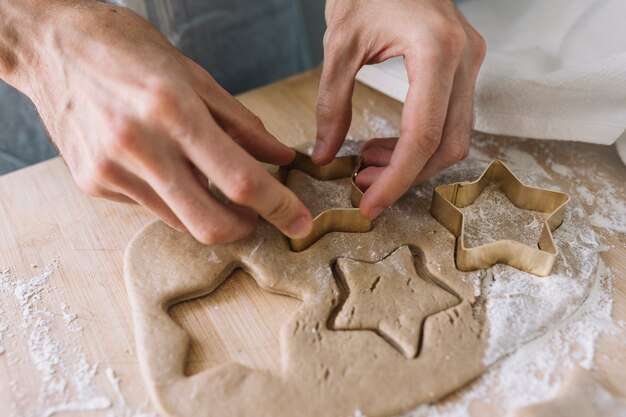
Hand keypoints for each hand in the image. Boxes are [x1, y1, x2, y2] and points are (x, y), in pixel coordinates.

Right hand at [5, 2, 312, 243]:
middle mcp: (140, 146)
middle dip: (245, 226)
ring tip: (209, 179)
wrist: (49, 46)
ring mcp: (111, 171)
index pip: (239, 178)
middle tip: (257, 212)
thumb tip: (279, 157)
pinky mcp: (93, 184)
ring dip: (209, 210)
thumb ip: (241, 123)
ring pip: (181, 221)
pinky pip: (151, 207)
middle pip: (210, 223)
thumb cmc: (124, 48)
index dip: (278, 206)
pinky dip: (172, 196)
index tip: (299, 220)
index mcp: (172, 110)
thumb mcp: (192, 75)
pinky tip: (163, 165)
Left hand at [313, 0, 485, 218]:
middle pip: (447, 144)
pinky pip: (451, 119)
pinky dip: (420, 143)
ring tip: (369, 167)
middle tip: (365, 188)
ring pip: (454, 138)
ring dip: (413, 163)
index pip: (423, 135)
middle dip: (406, 177)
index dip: (397, 179)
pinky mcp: (464, 67)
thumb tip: (325, 154)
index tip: (370, 205)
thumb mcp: (340, 46)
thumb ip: (331, 104)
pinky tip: (387, 147)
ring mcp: (470, 62)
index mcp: (435, 50)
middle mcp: (464, 58)